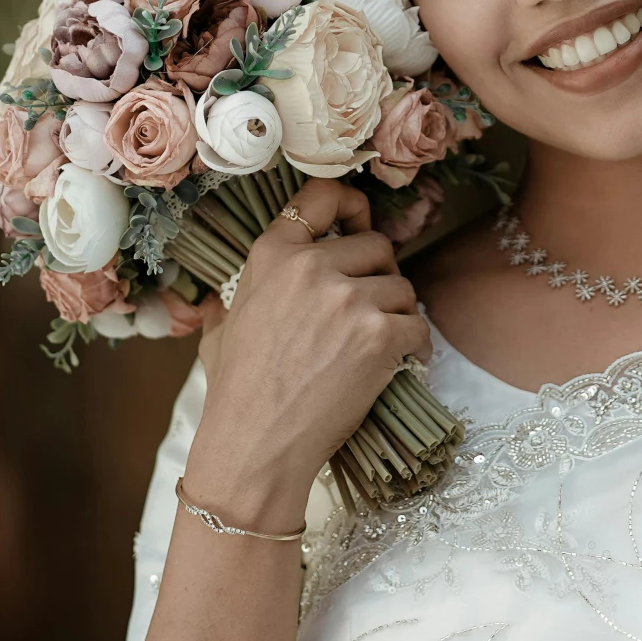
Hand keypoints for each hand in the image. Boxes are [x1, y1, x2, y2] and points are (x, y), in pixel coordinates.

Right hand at [182, 178, 428, 528]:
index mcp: (271, 255)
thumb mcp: (224, 324)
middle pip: (376, 244)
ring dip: (398, 314)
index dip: (351, 204)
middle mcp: (311, 267)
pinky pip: (417, 325)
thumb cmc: (237, 392)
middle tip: (370, 308)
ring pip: (401, 287)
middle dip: (380, 274)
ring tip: (380, 344)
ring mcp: (348, 299)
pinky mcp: (379, 335)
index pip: (322, 195)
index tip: (360, 220)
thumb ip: (245, 291)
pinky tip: (398, 364)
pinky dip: (415, 347)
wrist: (254, 445)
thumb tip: (250, 285)